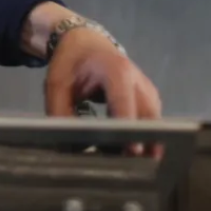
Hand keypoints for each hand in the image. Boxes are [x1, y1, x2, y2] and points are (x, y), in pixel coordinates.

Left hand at [44, 27, 162, 156]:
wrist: (84, 42)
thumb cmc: (70, 63)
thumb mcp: (56, 85)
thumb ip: (60, 113)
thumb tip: (66, 145)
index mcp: (116, 71)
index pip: (126, 104)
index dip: (129, 128)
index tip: (132, 152)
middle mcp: (138, 80)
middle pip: (148, 117)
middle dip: (142, 142)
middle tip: (128, 167)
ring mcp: (148, 89)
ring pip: (153, 122)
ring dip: (143, 142)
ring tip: (125, 161)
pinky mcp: (150, 98)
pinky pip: (151, 122)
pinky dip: (142, 136)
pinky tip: (126, 150)